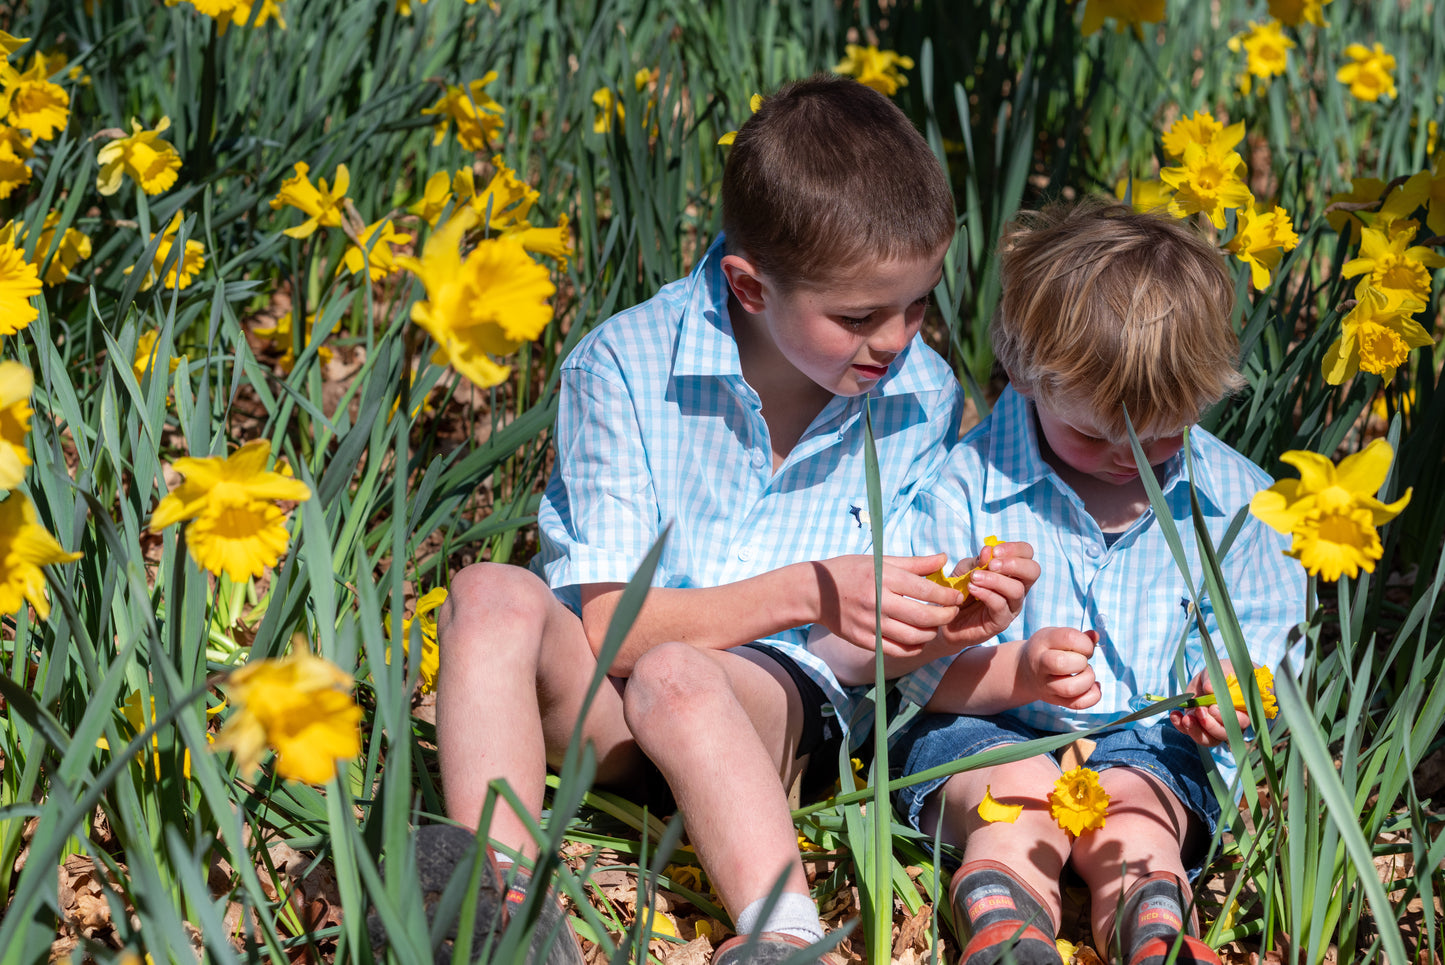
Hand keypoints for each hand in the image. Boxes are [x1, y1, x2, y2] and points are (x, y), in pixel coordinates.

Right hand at [810, 553, 962, 651]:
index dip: (947, 596)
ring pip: (913, 636)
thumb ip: (915, 563)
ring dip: (931, 633)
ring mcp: (870, 623)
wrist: (815, 591)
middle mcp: (878, 601)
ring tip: (936, 626)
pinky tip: (919, 640)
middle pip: (923, 616)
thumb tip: (944, 559)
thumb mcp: (880, 560)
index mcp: (884, 578)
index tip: (957, 597)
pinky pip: (896, 650)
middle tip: (952, 613)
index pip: (926, 589)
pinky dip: (913, 648)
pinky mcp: (863, 639)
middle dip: (945, 616)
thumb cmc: (850, 571)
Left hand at [939, 540, 1039, 649]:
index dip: (1014, 549)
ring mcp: (1012, 607)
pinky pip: (1000, 605)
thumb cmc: (959, 590)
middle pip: (1033, 571)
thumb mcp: (965, 569)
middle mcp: (1018, 588)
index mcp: (1013, 572)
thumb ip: (977, 561)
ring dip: (995, 579)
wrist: (945, 618)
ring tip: (974, 578)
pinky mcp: (1001, 622)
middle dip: (1013, 564)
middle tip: (991, 564)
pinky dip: (986, 593)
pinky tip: (972, 588)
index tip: (994, 551)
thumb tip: (988, 550)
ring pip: (1017, 590)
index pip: (1027, 554)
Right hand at [1020, 627, 1099, 708]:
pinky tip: (1092, 687)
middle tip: (1082, 661)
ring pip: (1069, 688)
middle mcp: (1041, 664)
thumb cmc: (1046, 650)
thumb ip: (1078, 636)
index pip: (1068, 638)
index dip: (1085, 643)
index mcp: (1042, 642)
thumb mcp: (1056, 637)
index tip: (1085, 647)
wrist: (1023, 672)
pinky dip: (1092, 696)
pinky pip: (1077, 704)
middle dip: (1082, 662)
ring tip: (1086, 674)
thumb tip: (1095, 635)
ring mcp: (1046, 685)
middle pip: (1062, 663)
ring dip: (1087, 680)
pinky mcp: (1054, 700)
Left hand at [1171, 661, 1252, 746]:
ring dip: (1194, 730)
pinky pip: (1190, 731)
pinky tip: (1175, 715)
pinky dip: (1180, 726)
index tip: (1212, 708)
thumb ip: (1217, 678)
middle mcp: (1231, 723)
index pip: (1238, 722)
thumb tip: (1209, 689)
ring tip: (1185, 718)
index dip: (1225, 718)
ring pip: (1207, 739)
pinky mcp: (1198, 724)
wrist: (1214, 675)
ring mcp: (1214, 725)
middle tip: (1199, 710)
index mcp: (1243, 710)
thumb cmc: (1226, 672)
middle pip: (1223, 734)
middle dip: (1209, 725)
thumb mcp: (1223, 669)